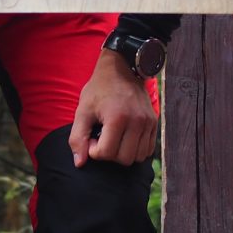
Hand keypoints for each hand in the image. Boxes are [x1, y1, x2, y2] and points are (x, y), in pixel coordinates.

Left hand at [69, 49, 158, 166]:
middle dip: (110, 154)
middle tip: (102, 139)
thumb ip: (77, 137)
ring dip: (123, 153)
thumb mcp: (83, 110)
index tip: (91, 138)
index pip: (107, 153)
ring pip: (138, 157)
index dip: (94, 151)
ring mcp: (148, 123)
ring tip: (114, 138)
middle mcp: (137, 122)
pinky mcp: (154, 123)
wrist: (123, 68)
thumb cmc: (100, 89)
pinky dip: (135, 149)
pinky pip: (148, 150)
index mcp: (117, 118)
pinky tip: (125, 138)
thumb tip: (79, 163)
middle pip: (124, 159)